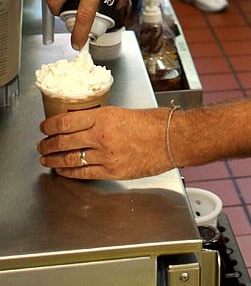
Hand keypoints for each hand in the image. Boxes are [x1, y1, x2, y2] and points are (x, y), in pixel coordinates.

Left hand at [37, 106, 171, 179]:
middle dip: (48, 144)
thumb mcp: (125, 112)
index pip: (66, 122)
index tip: (44, 127)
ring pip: (70, 158)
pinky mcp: (112, 171)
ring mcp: (106, 156)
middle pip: (64, 141)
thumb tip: (87, 125)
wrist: (174, 138)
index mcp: (105, 116)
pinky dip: (69, 172)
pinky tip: (62, 170)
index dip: (50, 126)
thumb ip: (104, 119)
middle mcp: (102, 136)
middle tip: (41, 144)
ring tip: (46, 159)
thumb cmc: (156, 122)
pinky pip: (83, 173)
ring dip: (54, 159)